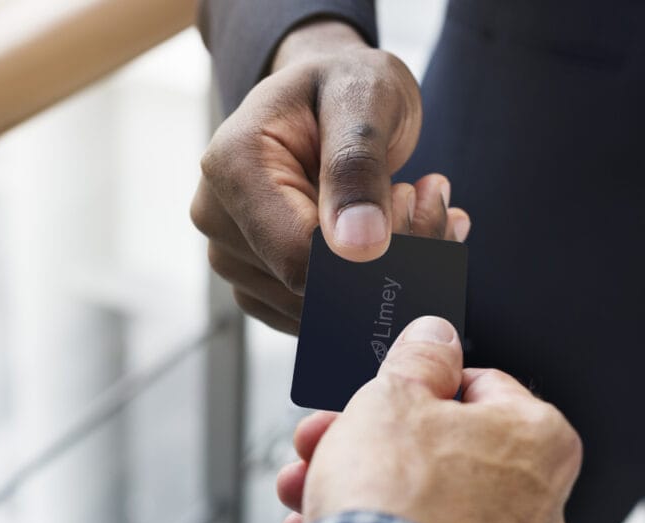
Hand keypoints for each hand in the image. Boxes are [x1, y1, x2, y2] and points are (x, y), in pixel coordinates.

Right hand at [191, 20, 470, 333]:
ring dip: (384, 272)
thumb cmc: (342, 84)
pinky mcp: (252, 283)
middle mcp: (216, 218)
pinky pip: (312, 314)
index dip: (369, 251)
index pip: (298, 254)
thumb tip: (358, 249)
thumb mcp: (363, 97)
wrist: (324, 94)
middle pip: (307, 286)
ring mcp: (230, 256)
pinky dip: (364, 287)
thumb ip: (357, 165)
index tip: (414, 199)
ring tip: (416, 206)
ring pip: (314, 309)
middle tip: (429, 196)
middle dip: (388, 256)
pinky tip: (397, 240)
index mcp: (231, 165)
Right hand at [276, 316, 581, 522]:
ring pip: (412, 497)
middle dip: (360, 439)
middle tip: (320, 438)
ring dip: (348, 484)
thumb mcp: (393, 396)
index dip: (407, 383)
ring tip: (302, 486)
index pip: (471, 383)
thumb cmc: (398, 501)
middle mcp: (533, 498)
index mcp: (534, 437)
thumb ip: (418, 356)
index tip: (372, 393)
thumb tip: (435, 334)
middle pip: (431, 445)